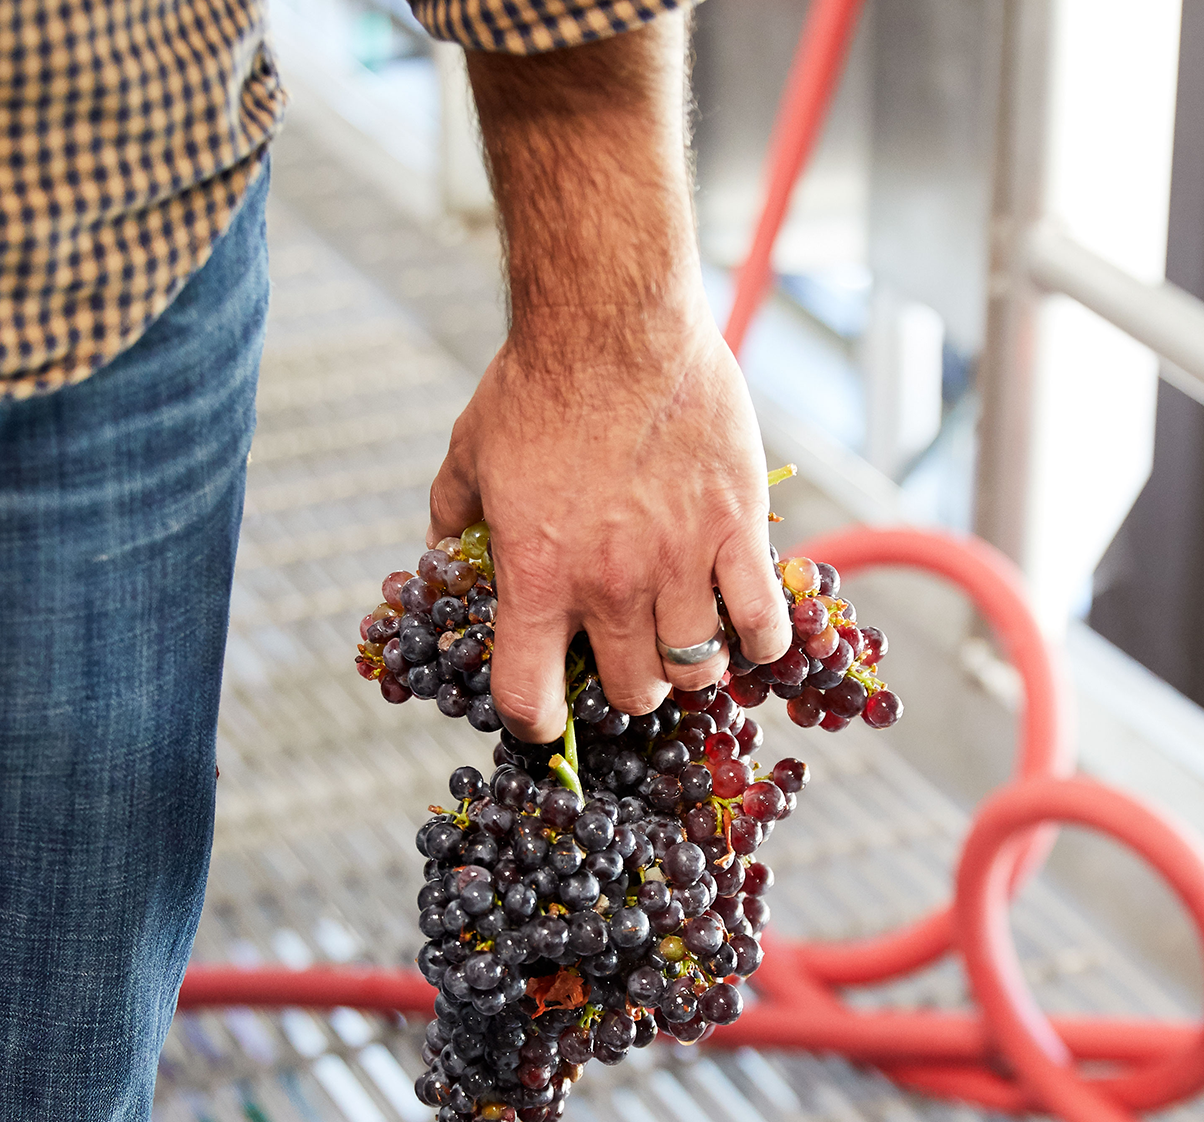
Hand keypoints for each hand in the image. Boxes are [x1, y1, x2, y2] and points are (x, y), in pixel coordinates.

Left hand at [427, 302, 788, 743]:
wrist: (614, 319)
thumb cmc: (536, 384)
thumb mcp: (468, 454)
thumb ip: (451, 518)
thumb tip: (439, 555)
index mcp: (539, 578)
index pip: (529, 699)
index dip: (532, 720)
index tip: (542, 710)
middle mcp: (611, 587)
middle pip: (630, 694)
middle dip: (624, 688)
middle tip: (625, 656)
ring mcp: (681, 563)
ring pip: (697, 670)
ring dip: (688, 666)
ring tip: (685, 638)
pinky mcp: (737, 530)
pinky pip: (764, 621)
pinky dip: (760, 640)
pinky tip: (748, 628)